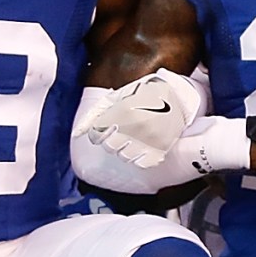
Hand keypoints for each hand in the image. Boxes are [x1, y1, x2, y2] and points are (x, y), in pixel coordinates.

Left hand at [80, 69, 202, 165]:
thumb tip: (77, 134)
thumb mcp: (117, 96)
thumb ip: (94, 114)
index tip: (106, 129)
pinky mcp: (161, 148)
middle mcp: (134, 127)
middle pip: (110, 147)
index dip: (99, 134)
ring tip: (134, 139)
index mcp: (121, 112)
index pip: (97, 136)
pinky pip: (142, 163)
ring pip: (125, 157)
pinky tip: (143, 147)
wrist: (178, 95)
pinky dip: (140, 157)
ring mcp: (148, 139)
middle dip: (113, 140)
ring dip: (126, 150)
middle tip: (123, 131)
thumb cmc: (144, 93)